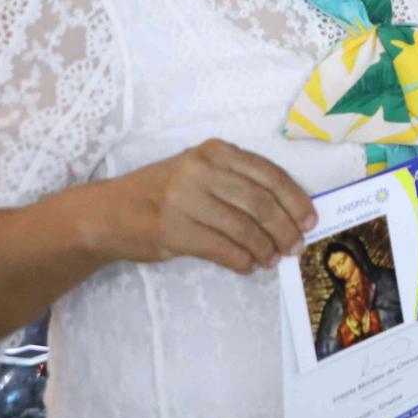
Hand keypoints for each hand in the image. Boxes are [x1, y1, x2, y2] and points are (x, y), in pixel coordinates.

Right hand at [101, 139, 316, 274]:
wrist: (107, 212)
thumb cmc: (163, 191)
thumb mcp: (200, 171)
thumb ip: (237, 181)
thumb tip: (288, 211)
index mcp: (216, 151)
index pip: (270, 175)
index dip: (295, 200)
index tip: (310, 220)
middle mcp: (202, 171)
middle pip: (260, 203)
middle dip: (285, 228)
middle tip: (296, 246)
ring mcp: (185, 200)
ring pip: (243, 228)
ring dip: (265, 248)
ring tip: (273, 259)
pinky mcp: (173, 231)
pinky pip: (221, 248)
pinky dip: (241, 260)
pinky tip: (249, 266)